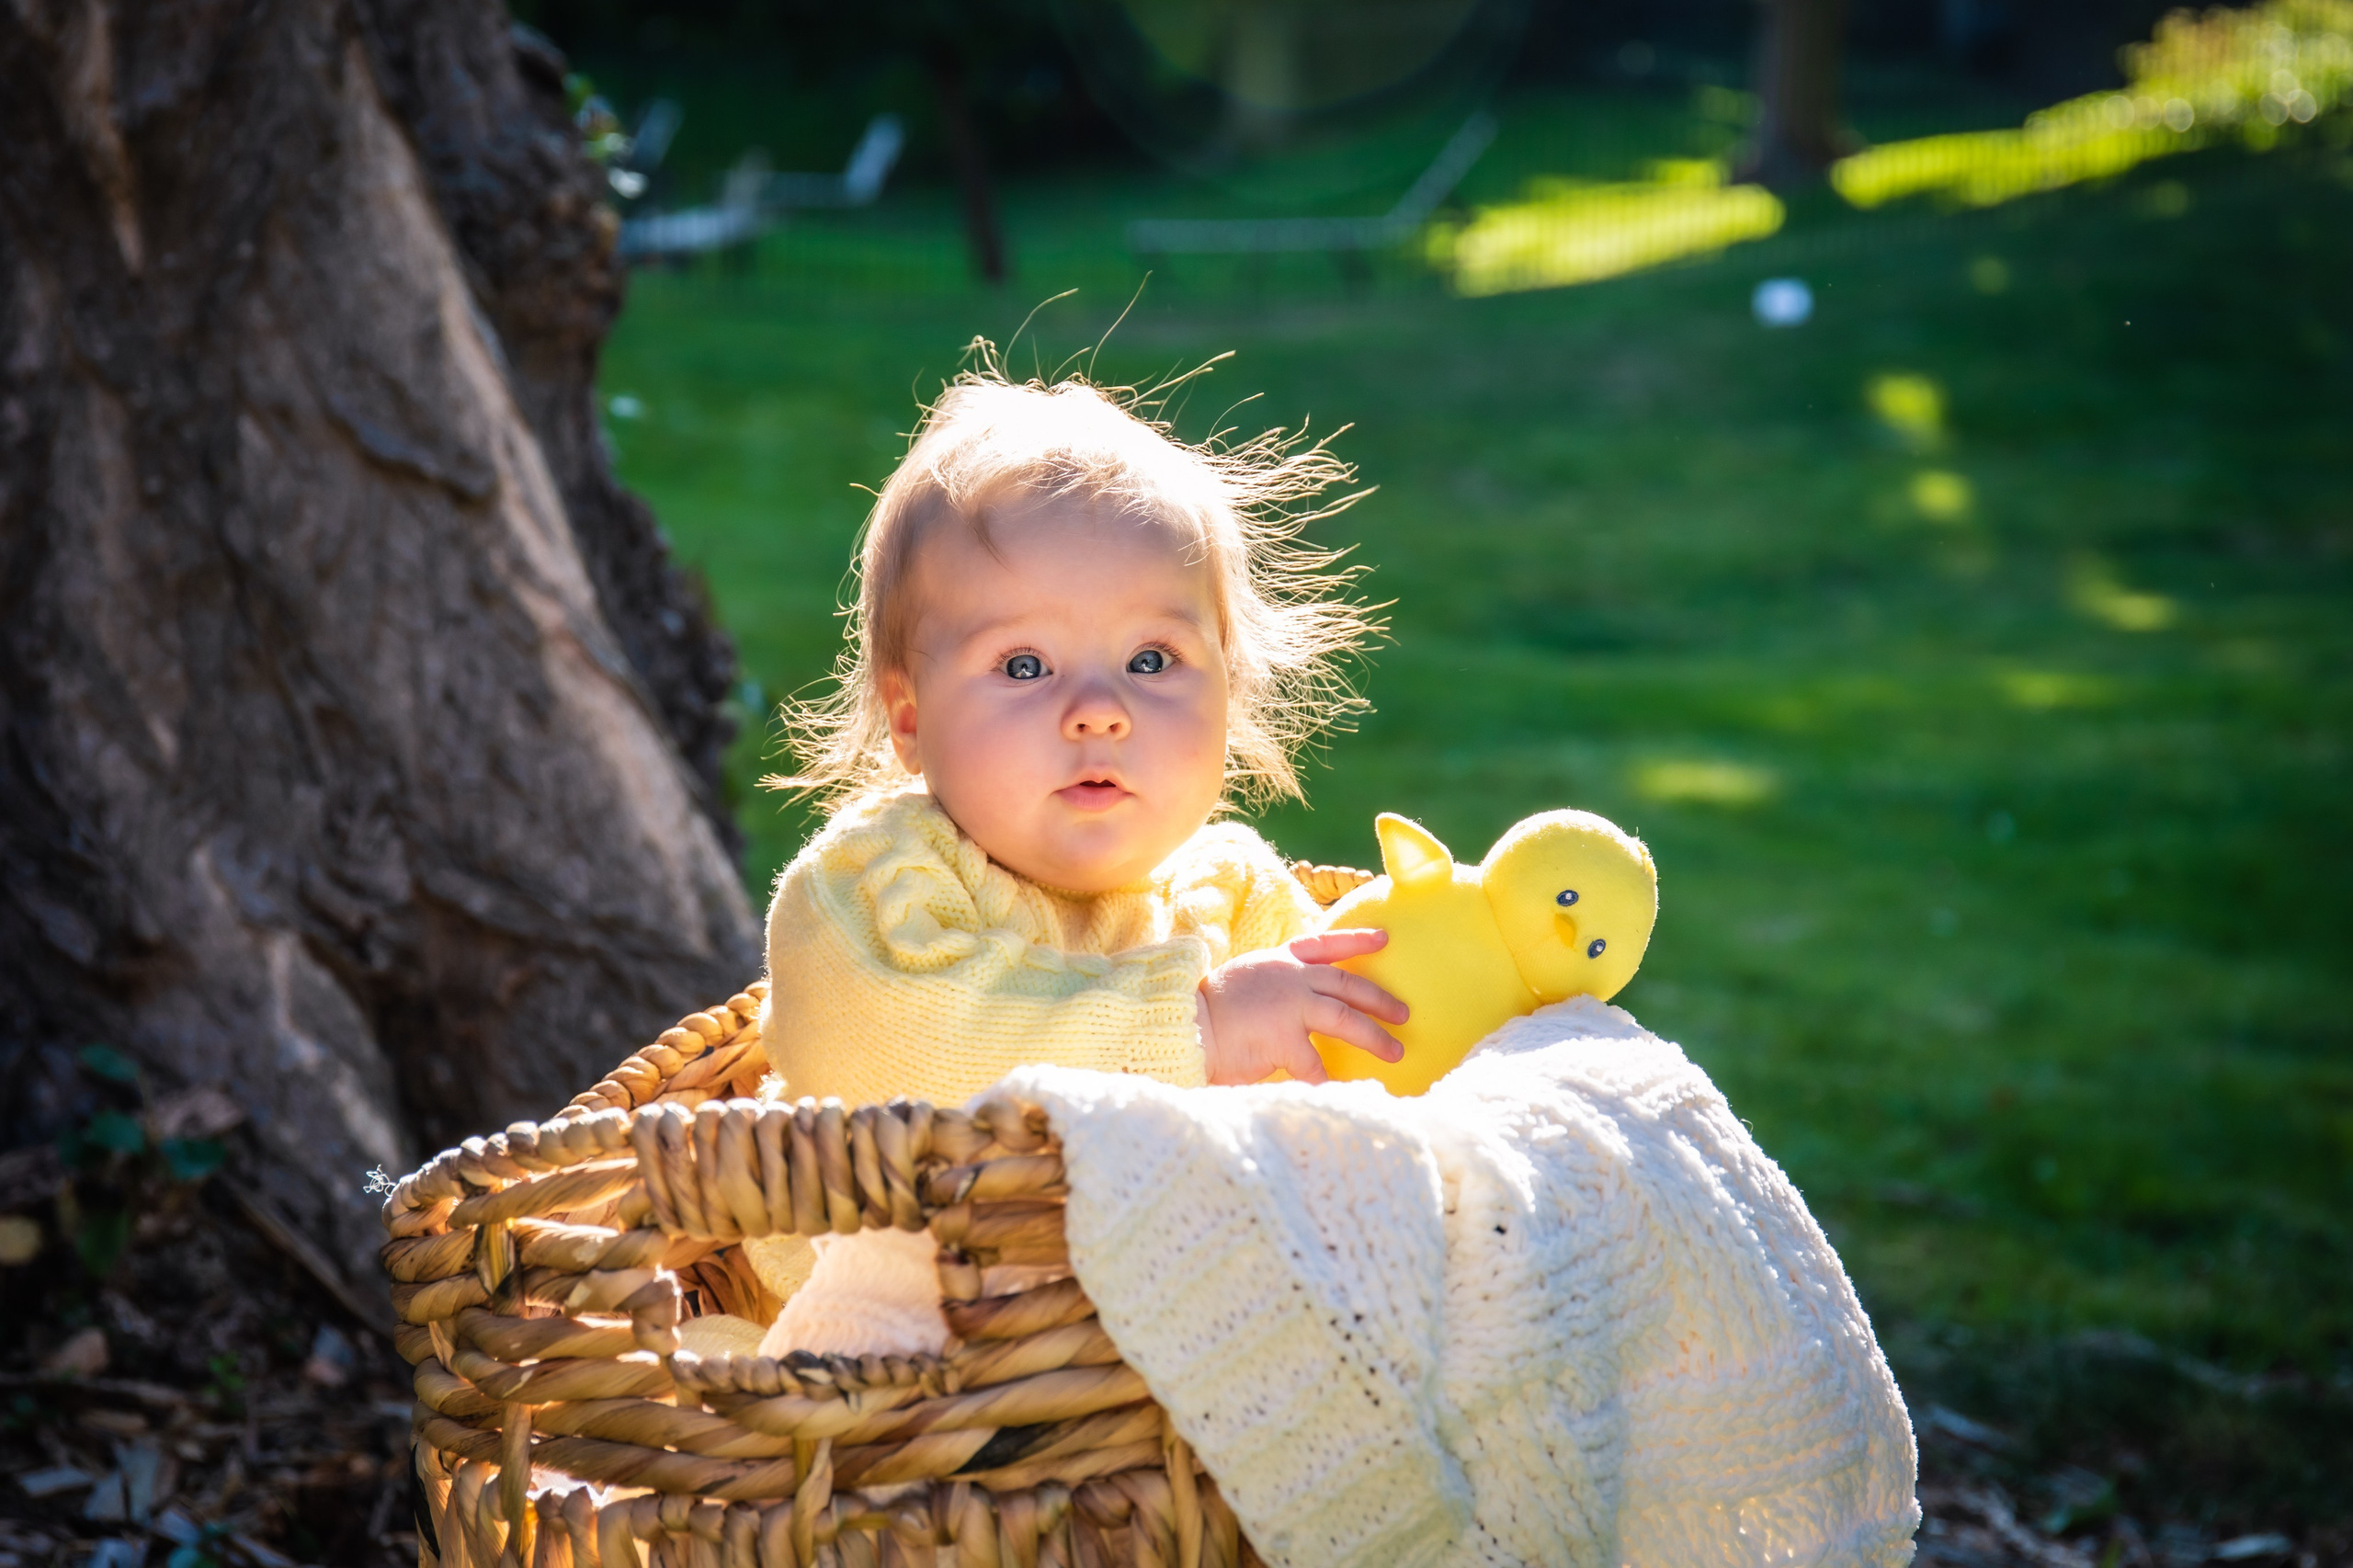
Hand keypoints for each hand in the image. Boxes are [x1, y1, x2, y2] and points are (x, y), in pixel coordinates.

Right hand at [1196, 930, 1408, 1085]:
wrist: (1188, 1024)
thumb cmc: (1213, 1009)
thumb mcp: (1249, 979)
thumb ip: (1277, 984)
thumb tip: (1304, 998)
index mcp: (1281, 960)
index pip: (1327, 944)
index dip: (1358, 939)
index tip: (1385, 938)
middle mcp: (1291, 978)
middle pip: (1348, 984)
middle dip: (1380, 998)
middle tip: (1403, 1013)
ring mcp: (1290, 1006)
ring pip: (1345, 1018)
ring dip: (1374, 1036)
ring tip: (1395, 1051)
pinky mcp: (1283, 1038)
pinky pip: (1315, 1065)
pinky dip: (1329, 1080)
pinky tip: (1342, 1092)